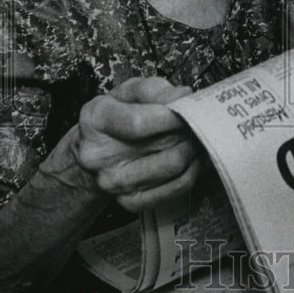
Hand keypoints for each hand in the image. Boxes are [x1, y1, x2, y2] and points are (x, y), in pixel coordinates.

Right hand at [73, 76, 200, 212]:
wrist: (94, 152)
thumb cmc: (116, 116)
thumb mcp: (128, 92)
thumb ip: (155, 90)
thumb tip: (183, 97)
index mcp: (96, 120)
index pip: (139, 123)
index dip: (171, 115)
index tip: (188, 109)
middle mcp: (100, 156)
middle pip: (163, 144)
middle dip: (189, 130)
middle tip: (199, 121)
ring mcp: (115, 183)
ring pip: (175, 166)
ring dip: (194, 149)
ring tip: (196, 137)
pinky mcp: (131, 202)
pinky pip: (177, 188)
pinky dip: (193, 171)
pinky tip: (192, 157)